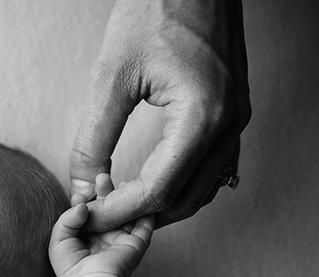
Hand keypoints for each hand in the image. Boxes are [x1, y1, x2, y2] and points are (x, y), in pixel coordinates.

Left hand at [50, 174, 153, 276]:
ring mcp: (122, 238)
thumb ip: (67, 218)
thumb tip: (82, 203)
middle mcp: (106, 236)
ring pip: (126, 211)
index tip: (80, 194)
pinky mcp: (137, 242)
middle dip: (105, 191)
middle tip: (101, 177)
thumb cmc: (71, 268)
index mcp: (87, 236)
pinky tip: (136, 191)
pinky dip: (144, 207)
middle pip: (109, 207)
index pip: (90, 211)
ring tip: (119, 180)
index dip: (86, 199)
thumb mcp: (59, 239)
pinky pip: (145, 222)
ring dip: (124, 194)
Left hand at [70, 0, 250, 229]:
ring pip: (204, 190)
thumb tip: (81, 185)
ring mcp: (237, 120)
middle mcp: (228, 125)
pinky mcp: (234, 113)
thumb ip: (94, 136)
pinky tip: (153, 184)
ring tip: (121, 203)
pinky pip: (215, 168)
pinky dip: (184, 186)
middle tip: (101, 214)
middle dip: (139, 215)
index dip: (119, 210)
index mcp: (202, 117)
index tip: (89, 214)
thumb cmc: (155, 11)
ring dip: (163, 206)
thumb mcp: (112, 75)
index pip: (159, 189)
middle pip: (184, 199)